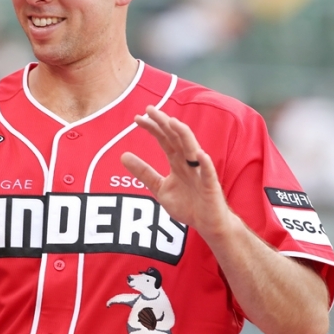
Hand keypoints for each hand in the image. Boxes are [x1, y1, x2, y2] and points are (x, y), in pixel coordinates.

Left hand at [121, 106, 231, 240]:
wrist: (207, 224)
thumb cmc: (187, 205)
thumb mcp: (160, 188)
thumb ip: (144, 172)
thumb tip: (123, 155)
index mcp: (177, 162)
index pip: (164, 139)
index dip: (152, 128)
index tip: (137, 118)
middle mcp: (189, 163)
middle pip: (176, 138)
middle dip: (164, 123)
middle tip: (149, 109)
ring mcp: (200, 172)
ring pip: (192, 149)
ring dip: (184, 135)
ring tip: (172, 122)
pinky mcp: (211, 186)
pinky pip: (208, 174)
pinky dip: (205, 164)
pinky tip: (200, 155)